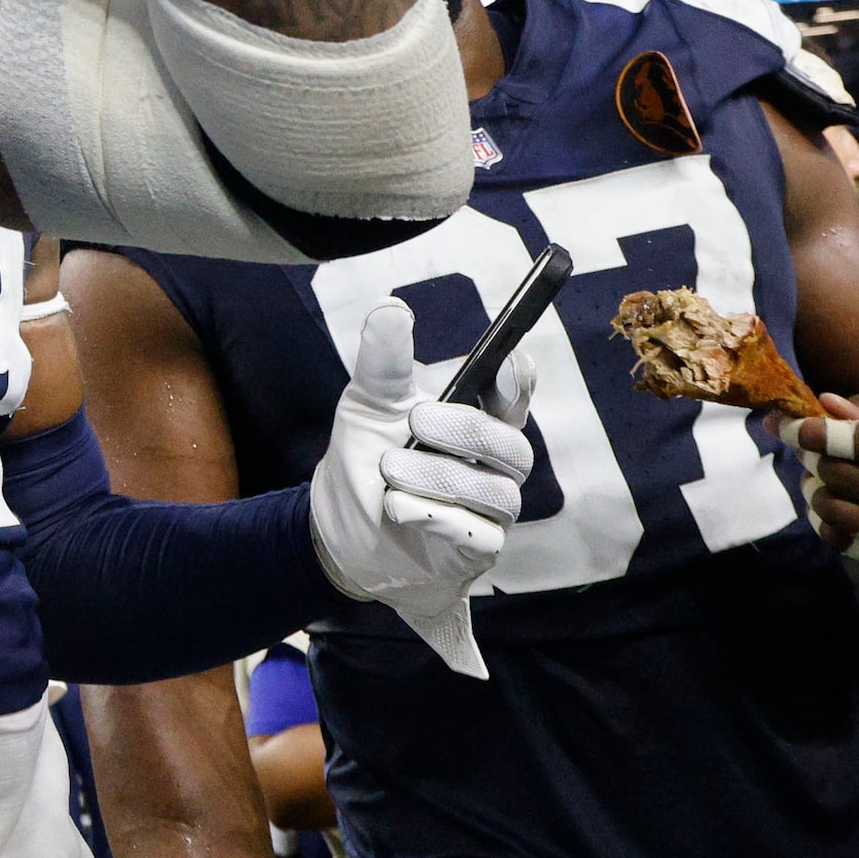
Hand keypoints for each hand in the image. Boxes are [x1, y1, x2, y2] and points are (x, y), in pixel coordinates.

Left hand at [308, 301, 535, 678]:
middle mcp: (493, 462)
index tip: (505, 367)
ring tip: (388, 471)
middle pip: (512, 444)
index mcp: (475, 416)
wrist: (340, 532)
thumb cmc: (366, 455)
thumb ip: (383, 361)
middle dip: (464, 430)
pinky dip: (433, 516)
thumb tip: (391, 308)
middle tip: (416, 421)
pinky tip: (397, 507)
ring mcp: (491, 508)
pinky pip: (476, 533)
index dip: (519, 381)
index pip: (516, 394)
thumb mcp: (366, 402)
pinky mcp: (479, 549)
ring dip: (436, 477)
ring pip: (496, 491)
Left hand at [780, 386, 858, 569]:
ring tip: (812, 476)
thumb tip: (827, 402)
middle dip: (816, 462)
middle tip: (802, 448)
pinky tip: (822, 500)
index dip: (828, 435)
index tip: (789, 425)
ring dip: (815, 492)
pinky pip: (843, 543)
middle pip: (857, 482)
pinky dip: (820, 521)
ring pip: (845, 517)